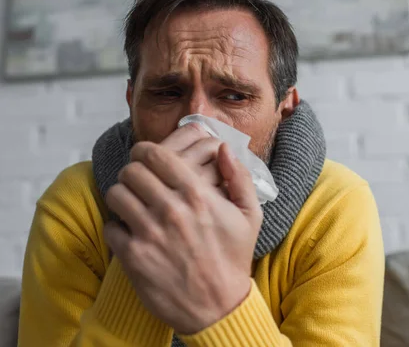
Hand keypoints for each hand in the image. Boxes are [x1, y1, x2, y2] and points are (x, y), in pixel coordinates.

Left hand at [104, 125, 262, 334]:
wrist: (219, 306)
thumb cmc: (233, 258)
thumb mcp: (250, 215)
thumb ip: (239, 178)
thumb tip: (225, 149)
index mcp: (197, 195)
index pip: (156, 155)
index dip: (146, 151)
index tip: (146, 156)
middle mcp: (171, 210)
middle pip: (132, 171)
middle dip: (132, 172)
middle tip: (138, 181)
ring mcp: (150, 233)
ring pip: (116, 194)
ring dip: (122, 196)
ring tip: (131, 203)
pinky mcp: (134, 257)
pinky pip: (111, 227)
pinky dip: (117, 228)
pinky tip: (131, 233)